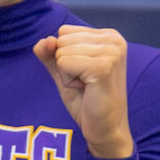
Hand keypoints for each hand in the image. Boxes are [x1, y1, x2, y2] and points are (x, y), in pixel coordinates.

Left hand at [33, 24, 133, 159]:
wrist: (104, 128)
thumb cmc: (87, 100)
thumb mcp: (64, 71)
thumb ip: (50, 53)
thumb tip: (45, 40)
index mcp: (108, 36)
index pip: (64, 31)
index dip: (66, 55)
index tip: (84, 73)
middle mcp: (114, 39)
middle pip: (62, 40)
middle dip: (66, 65)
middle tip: (85, 82)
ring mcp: (111, 52)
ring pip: (61, 52)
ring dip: (67, 74)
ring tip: (87, 86)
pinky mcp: (103, 66)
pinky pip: (64, 63)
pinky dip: (68, 81)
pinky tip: (87, 89)